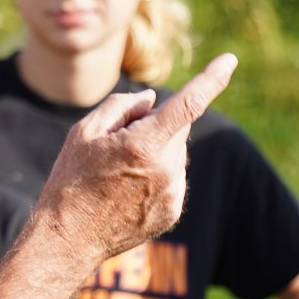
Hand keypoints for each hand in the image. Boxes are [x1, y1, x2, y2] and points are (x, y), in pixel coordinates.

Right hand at [37, 53, 235, 261]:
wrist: (68, 239)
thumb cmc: (71, 181)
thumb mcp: (84, 132)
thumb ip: (122, 105)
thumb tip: (153, 100)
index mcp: (144, 144)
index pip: (190, 103)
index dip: (212, 79)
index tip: (229, 60)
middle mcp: (166, 169)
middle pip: (177, 127)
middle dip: (155, 124)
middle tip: (117, 143)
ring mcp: (173, 194)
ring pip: (175, 153)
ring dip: (155, 151)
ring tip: (118, 174)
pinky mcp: (173, 212)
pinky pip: (173, 178)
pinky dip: (157, 176)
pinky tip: (126, 192)